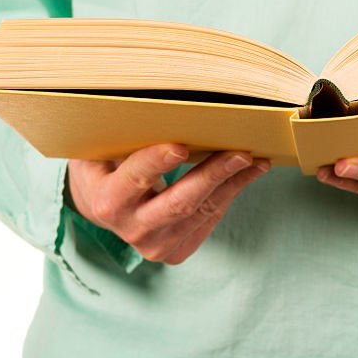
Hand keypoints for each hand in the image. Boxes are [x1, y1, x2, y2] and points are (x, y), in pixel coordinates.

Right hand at [68, 145, 269, 263]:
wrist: (104, 207)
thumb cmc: (106, 168)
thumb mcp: (100, 150)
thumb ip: (122, 136)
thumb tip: (159, 107)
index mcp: (107, 203)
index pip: (134, 180)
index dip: (155, 163)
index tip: (180, 146)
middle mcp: (132, 230)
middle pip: (179, 203)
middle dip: (212, 175)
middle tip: (240, 154)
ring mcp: (156, 246)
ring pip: (202, 211)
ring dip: (233, 183)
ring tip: (257, 160)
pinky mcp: (177, 250)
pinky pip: (210, 219)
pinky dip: (231, 193)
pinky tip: (248, 173)